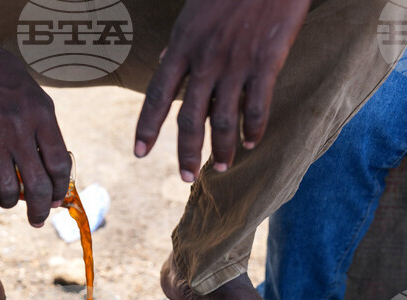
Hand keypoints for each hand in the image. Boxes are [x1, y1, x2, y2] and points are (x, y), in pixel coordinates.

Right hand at [0, 46, 70, 226]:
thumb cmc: (4, 75)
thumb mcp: (35, 96)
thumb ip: (45, 131)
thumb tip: (53, 172)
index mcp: (41, 114)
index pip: (59, 164)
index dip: (60, 188)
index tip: (57, 199)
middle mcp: (18, 128)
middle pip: (36, 184)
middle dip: (40, 209)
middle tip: (39, 218)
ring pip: (8, 189)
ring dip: (13, 204)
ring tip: (13, 203)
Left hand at [134, 0, 310, 181]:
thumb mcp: (193, 11)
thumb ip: (180, 42)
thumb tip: (165, 61)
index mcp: (183, 45)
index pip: (157, 95)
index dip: (146, 127)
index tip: (139, 153)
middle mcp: (205, 60)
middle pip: (190, 119)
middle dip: (187, 153)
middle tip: (185, 177)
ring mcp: (236, 64)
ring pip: (224, 120)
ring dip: (223, 149)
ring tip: (223, 166)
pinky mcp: (267, 63)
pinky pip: (257, 107)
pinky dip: (254, 129)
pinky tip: (252, 143)